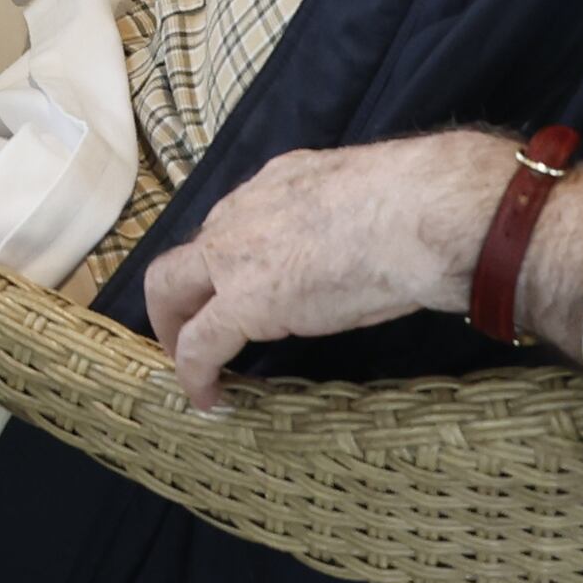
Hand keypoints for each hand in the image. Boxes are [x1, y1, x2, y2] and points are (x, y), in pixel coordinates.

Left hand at [141, 133, 518, 407]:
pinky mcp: (242, 302)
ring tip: (189, 365)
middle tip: (187, 328)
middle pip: (185, 255)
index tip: (236, 285)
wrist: (413, 213)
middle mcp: (242, 213)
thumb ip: (344, 219)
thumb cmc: (411, 206)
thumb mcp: (361, 199)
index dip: (228, 259)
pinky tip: (206, 397)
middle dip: (176, 294)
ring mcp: (234, 255)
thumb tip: (368, 243)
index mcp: (275, 185)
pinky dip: (194, 373)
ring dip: (174, 328)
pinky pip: (199, 344)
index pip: (233, 223)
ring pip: (169, 288)